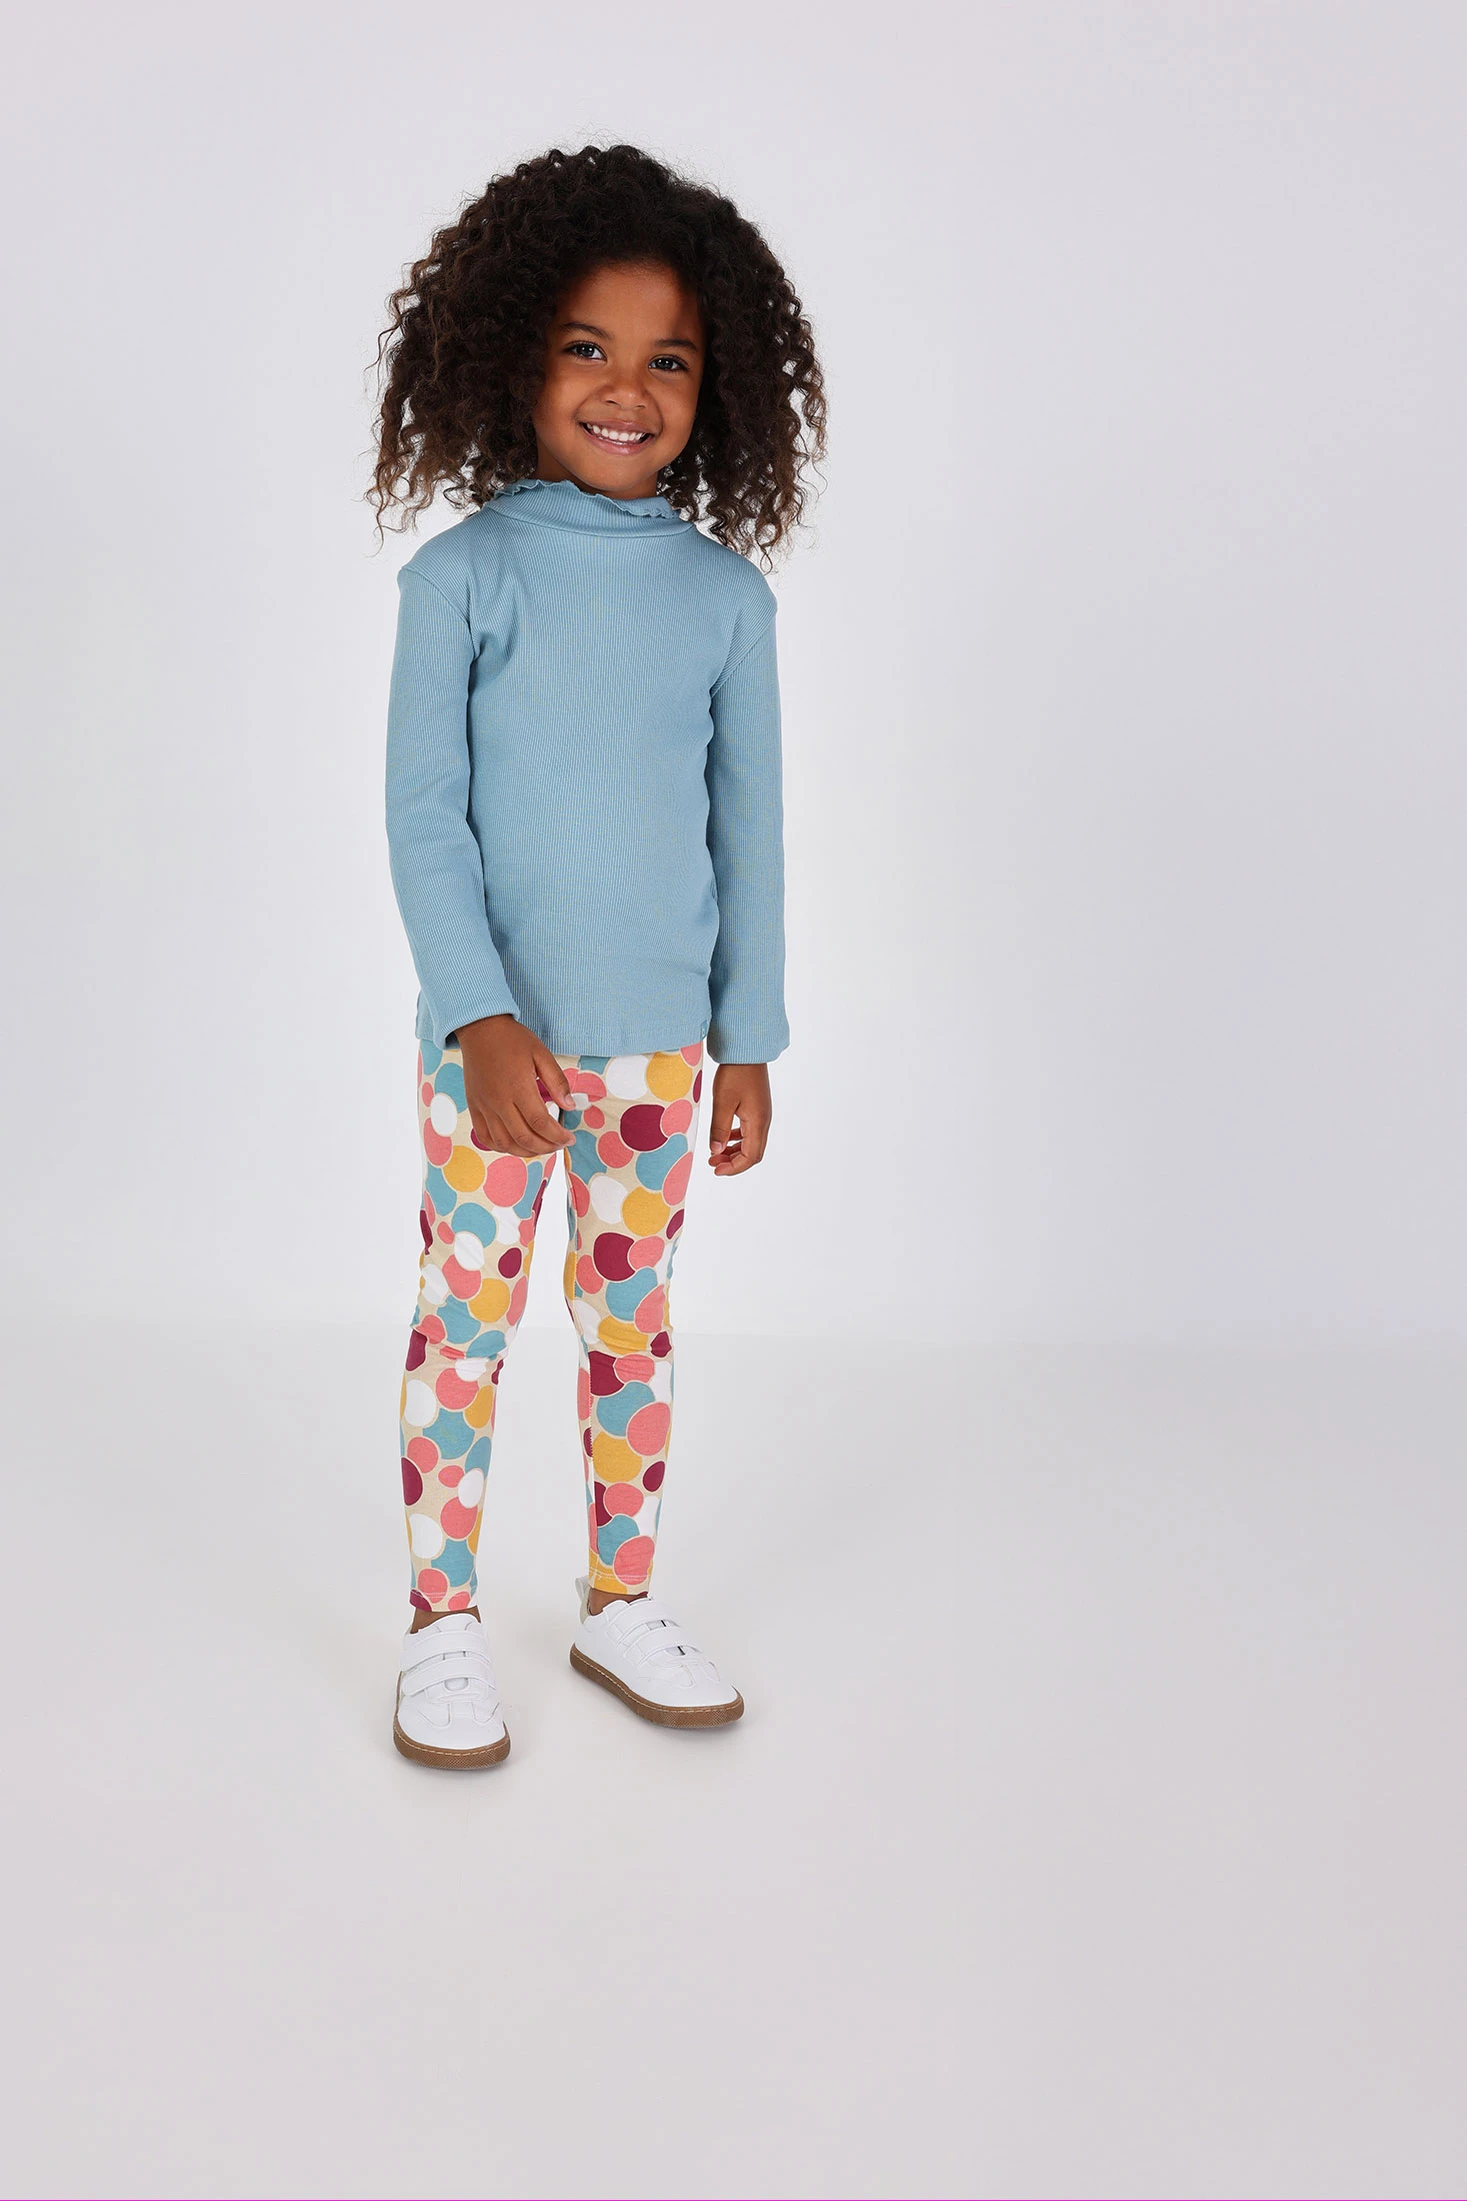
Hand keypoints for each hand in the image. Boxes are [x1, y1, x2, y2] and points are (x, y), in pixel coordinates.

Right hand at [455, 1015, 573, 1158]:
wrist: (480, 1029)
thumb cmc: (511, 1039)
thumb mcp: (541, 1054)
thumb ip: (557, 1082)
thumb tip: (570, 1105)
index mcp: (518, 1087)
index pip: (540, 1123)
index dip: (558, 1136)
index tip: (569, 1139)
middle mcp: (499, 1101)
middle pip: (524, 1138)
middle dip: (546, 1147)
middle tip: (559, 1145)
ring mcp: (484, 1106)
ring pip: (504, 1142)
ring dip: (525, 1152)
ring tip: (541, 1147)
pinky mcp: (474, 1106)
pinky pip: (485, 1136)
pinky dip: (501, 1147)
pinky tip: (515, 1145)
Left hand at [707, 1062, 770, 1175]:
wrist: (747, 1050)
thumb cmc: (735, 1073)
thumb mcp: (723, 1102)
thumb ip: (719, 1129)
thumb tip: (716, 1152)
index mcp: (757, 1122)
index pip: (750, 1156)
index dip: (734, 1168)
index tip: (716, 1170)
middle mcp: (763, 1121)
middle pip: (753, 1153)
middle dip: (733, 1162)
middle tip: (712, 1164)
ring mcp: (761, 1115)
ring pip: (751, 1143)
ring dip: (734, 1152)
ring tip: (715, 1154)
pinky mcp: (757, 1108)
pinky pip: (749, 1131)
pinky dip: (737, 1140)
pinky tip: (724, 1138)